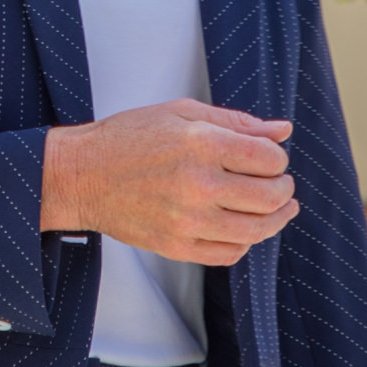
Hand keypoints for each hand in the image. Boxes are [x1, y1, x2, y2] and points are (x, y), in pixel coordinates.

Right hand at [40, 102, 297, 263]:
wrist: (82, 175)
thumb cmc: (130, 137)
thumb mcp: (181, 112)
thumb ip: (236, 121)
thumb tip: (282, 130)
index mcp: (202, 143)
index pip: (268, 159)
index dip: (278, 159)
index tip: (272, 159)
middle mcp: (198, 184)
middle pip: (269, 197)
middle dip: (284, 190)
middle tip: (281, 184)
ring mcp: (188, 220)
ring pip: (256, 231)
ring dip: (276, 220)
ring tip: (279, 209)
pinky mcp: (176, 246)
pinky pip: (228, 253)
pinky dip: (245, 242)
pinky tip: (245, 229)